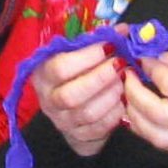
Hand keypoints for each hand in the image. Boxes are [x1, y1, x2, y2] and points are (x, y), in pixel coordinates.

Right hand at [31, 38, 130, 158]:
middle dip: (100, 78)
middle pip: (71, 95)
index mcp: (43, 75)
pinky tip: (123, 100)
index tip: (109, 46)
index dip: (87, 57)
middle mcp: (49, 100)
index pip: (60, 67)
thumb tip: (123, 30)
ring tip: (124, 82)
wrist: (70, 108)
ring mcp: (63, 121)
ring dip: (110, 96)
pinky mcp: (78, 137)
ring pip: (87, 113)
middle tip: (120, 65)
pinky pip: (99, 129)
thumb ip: (95, 42)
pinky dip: (115, 114)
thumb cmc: (75, 73)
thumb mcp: (77, 54)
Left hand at [124, 47, 167, 157]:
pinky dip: (147, 131)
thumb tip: (160, 57)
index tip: (143, 58)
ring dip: (134, 115)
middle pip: (154, 110)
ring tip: (129, 97)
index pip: (167, 82)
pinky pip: (165, 145)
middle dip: (133, 91)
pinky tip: (142, 116)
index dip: (150, 67)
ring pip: (154, 134)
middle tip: (127, 76)